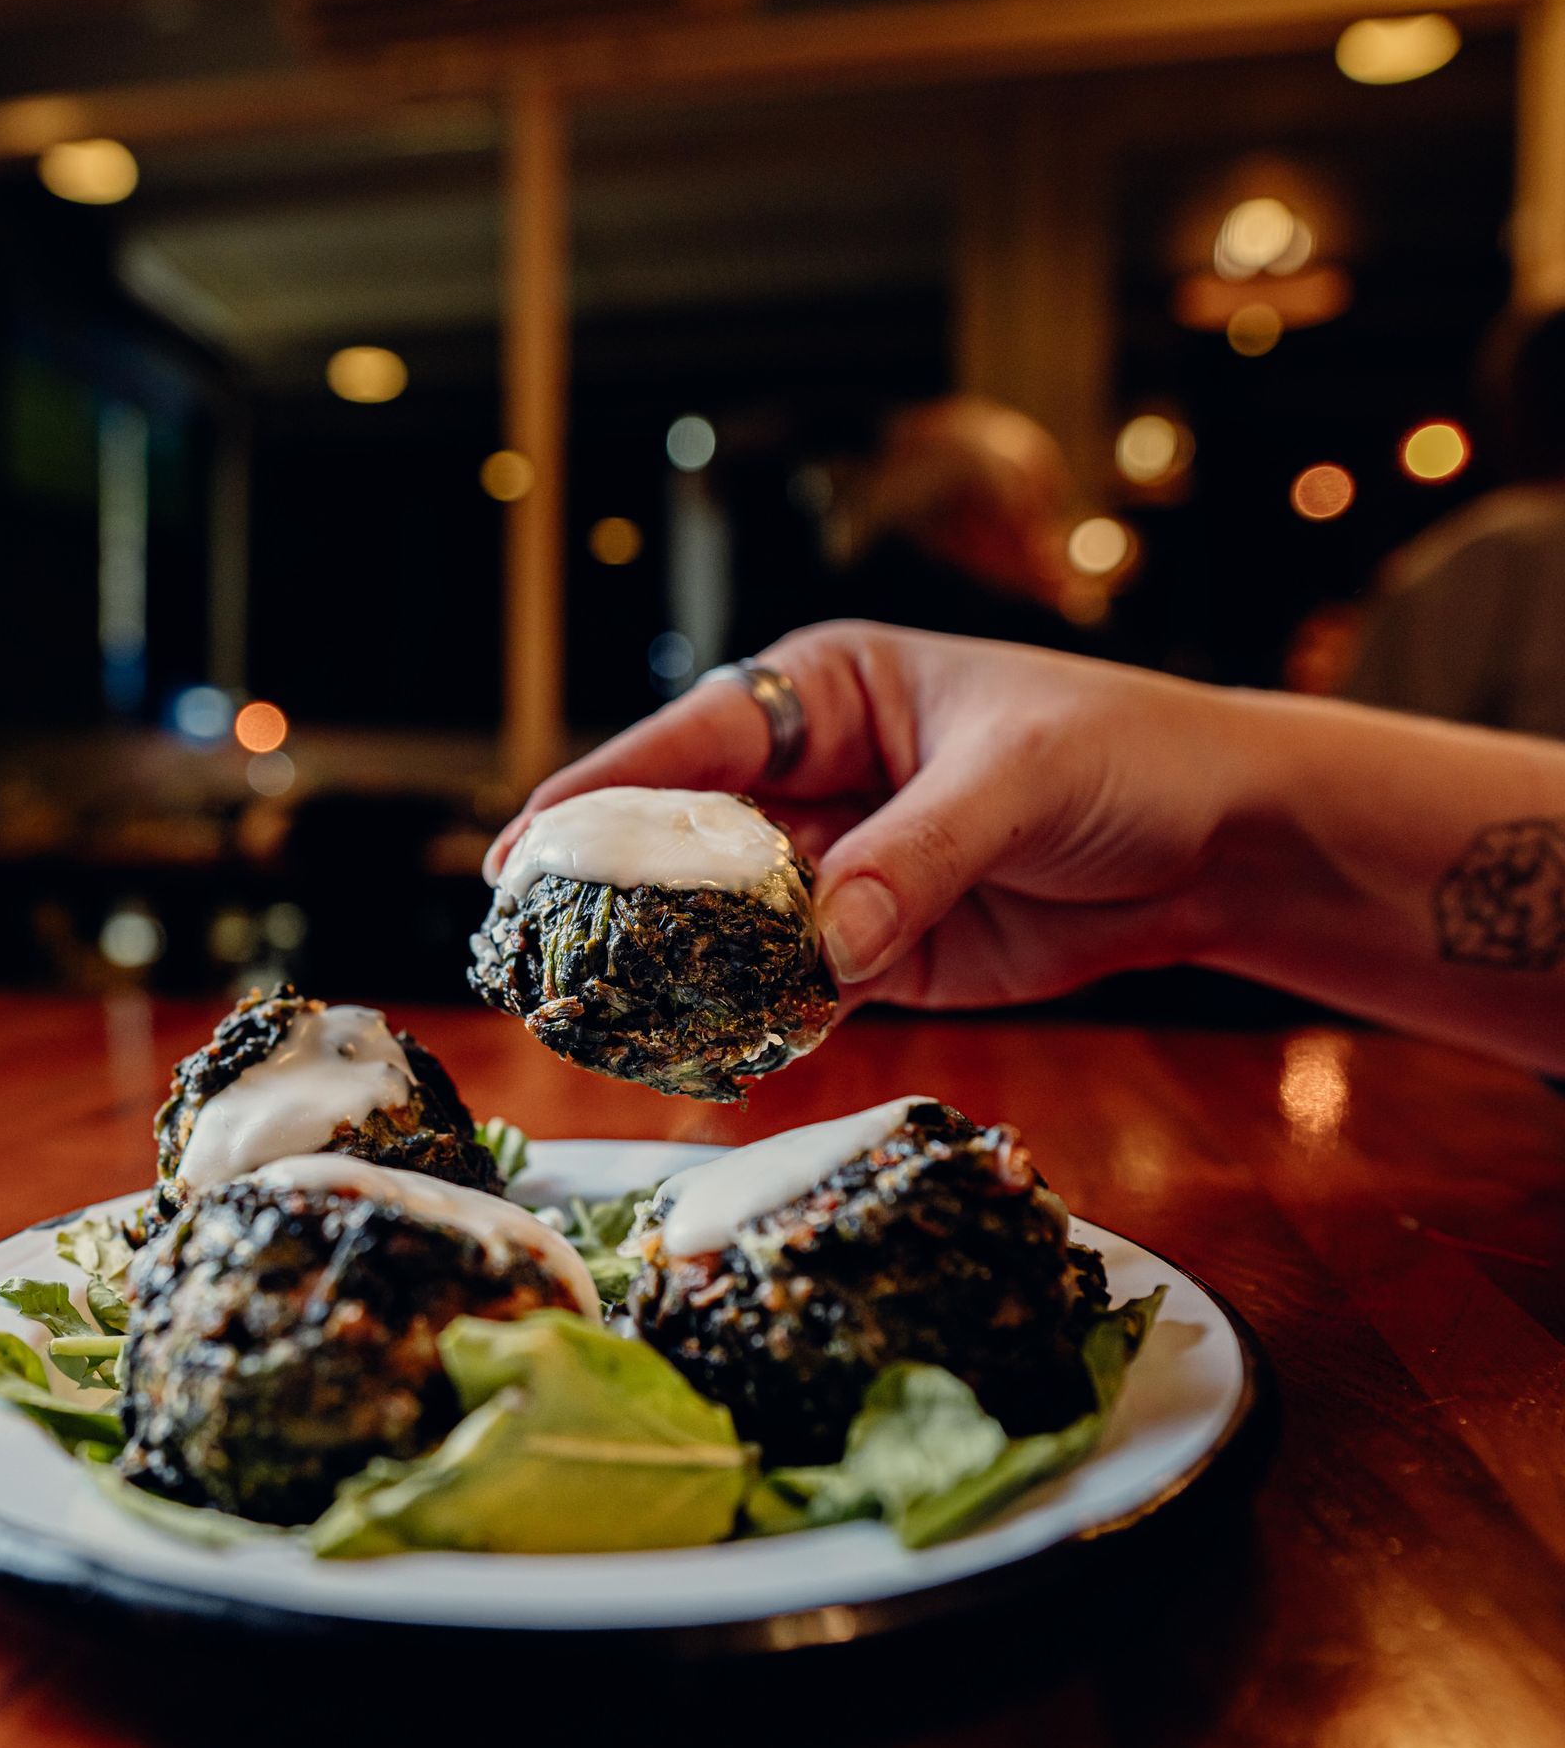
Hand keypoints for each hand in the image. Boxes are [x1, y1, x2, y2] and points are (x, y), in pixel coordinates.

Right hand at [490, 625, 1247, 1010]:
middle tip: (540, 963)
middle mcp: (812, 777)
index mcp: (826, 691)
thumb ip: (916, 857)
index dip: (599, 796)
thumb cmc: (1125, 756)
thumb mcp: (1018, 783)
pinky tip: (712, 1056)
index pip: (690, 740)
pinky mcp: (878, 951)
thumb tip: (820, 945)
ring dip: (677, 977)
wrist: (1222, 841)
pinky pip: (795, 989)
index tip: (525, 856)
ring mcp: (839, 869)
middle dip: (620, 900)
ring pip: (729, 927)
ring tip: (601, 1029)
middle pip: (688, 842)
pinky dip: (758, 1022)